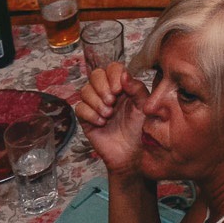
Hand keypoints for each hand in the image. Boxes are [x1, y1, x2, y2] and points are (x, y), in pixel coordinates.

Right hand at [76, 62, 147, 176]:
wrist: (132, 154)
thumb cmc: (141, 129)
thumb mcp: (144, 107)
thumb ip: (136, 88)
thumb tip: (123, 74)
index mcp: (123, 86)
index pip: (112, 68)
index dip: (113, 75)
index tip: (119, 90)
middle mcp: (108, 92)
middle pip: (95, 75)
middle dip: (102, 87)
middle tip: (112, 102)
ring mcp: (96, 105)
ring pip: (85, 90)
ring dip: (96, 102)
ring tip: (109, 115)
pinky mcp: (86, 119)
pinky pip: (80, 108)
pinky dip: (90, 114)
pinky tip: (102, 123)